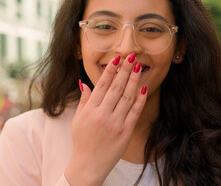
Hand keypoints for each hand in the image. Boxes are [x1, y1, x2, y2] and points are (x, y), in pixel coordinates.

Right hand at [65, 53, 146, 185]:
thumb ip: (84, 101)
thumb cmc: (82, 141)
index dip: (110, 71)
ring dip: (133, 80)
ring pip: (127, 97)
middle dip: (124, 70)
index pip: (102, 86)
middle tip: (131, 56)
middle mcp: (103, 115)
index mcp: (90, 111)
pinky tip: (143, 88)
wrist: (89, 165)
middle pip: (116, 88)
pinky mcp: (126, 132)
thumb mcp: (78, 120)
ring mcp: (115, 124)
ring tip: (138, 67)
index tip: (116, 59)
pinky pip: (135, 112)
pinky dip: (140, 99)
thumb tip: (85, 83)